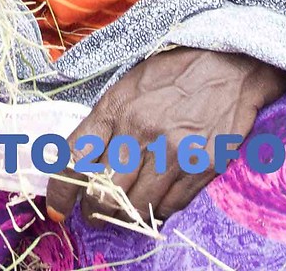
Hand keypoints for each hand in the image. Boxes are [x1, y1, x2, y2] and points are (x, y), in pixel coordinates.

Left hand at [43, 48, 285, 226]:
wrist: (229, 67)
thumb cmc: (173, 74)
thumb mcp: (127, 87)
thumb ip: (104, 123)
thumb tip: (80, 162)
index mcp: (116, 109)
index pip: (74, 160)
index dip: (60, 191)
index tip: (56, 208)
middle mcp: (140, 133)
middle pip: (102, 193)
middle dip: (93, 211)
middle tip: (93, 214)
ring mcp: (172, 154)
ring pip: (135, 207)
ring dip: (125, 217)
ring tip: (122, 214)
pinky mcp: (200, 169)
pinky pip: (169, 208)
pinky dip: (157, 213)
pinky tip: (153, 206)